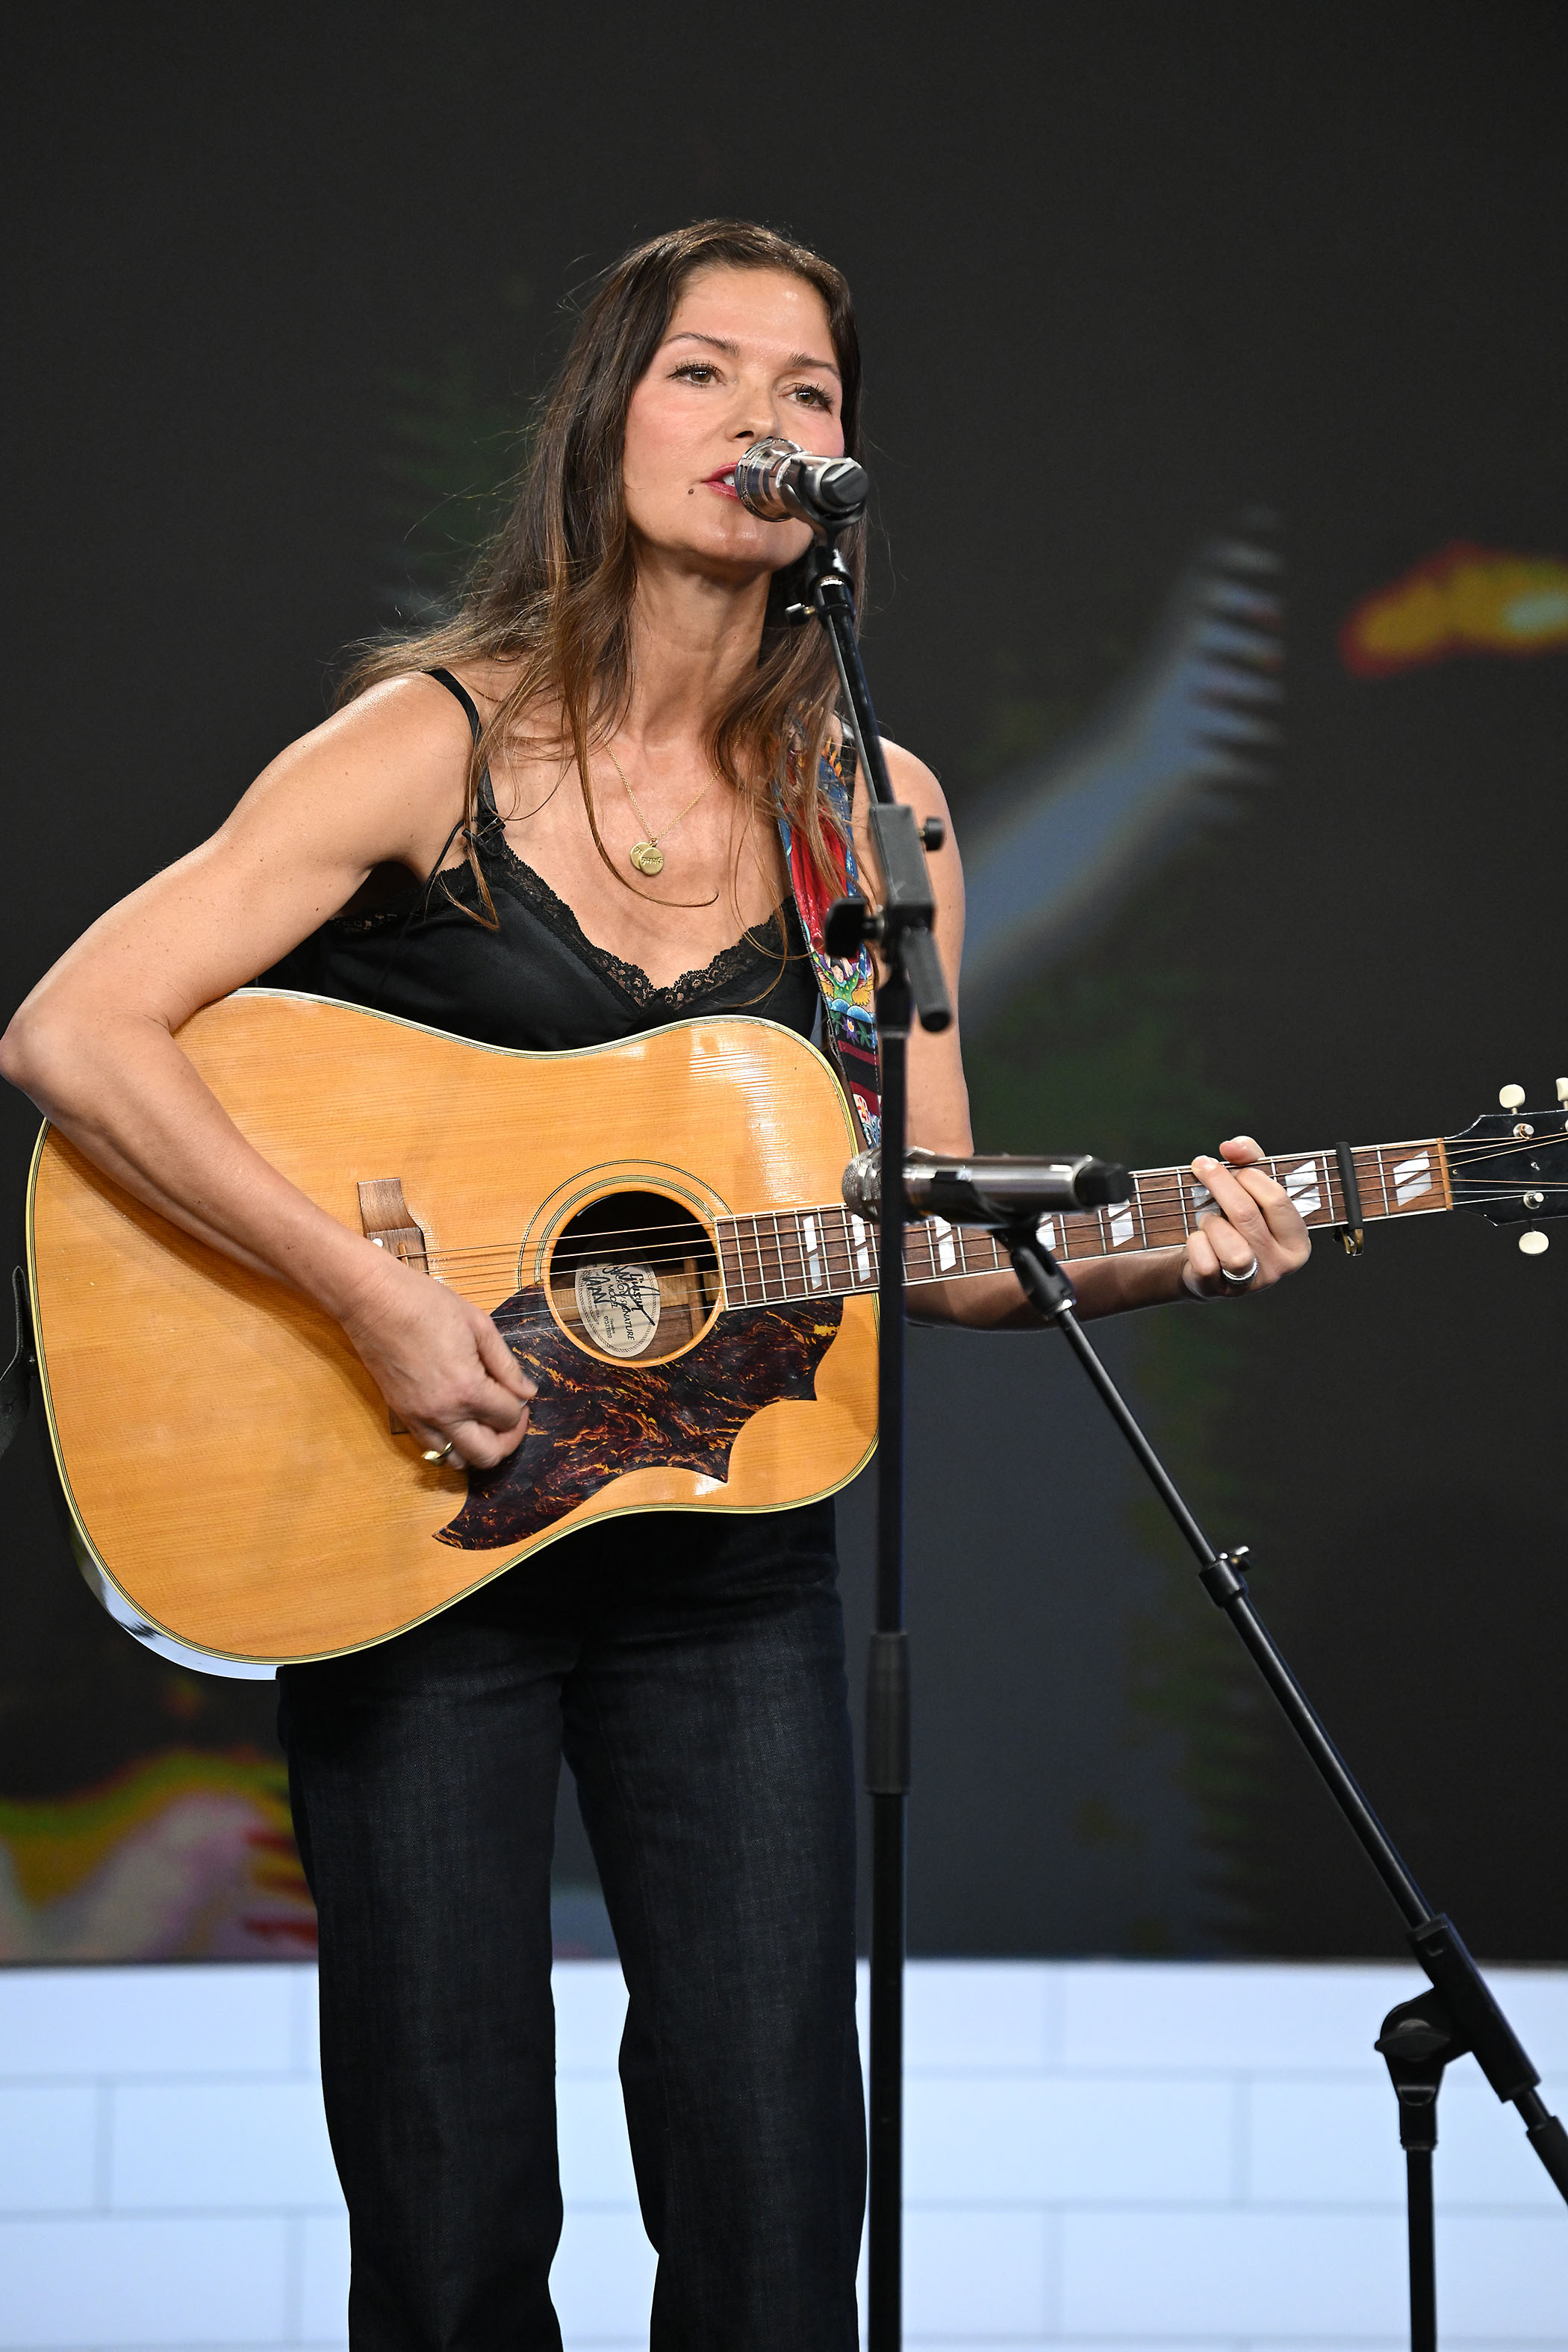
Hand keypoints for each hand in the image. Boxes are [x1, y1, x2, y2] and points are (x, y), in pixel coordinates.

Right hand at [339, 1249, 534, 1468]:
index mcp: (468, 1389)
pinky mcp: (401, 1415)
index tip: (518, 1392)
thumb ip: (506, 1365)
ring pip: (456, 1461)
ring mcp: (418, 1418)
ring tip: (482, 1420)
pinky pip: (431, 1448)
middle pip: (488, 1455)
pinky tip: (457, 1419)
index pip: (509, 1418)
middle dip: (507, 1440)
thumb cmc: (427, 1303)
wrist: (372, 1300)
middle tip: (508, 1416)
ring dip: (477, 1447)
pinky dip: (450, 1443)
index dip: (521, 1407)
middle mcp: (444, 1414)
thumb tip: (527, 1394)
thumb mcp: (479, 1325)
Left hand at [1180, 1136, 1311, 1300]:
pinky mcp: (1218, 1290)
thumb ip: (1249, 1158)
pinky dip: (1196, 1243)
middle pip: (1247, 1215)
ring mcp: (1250, 1283)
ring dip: (1211, 1221)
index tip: (1228, 1162)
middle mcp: (1280, 1266)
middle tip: (1202, 1165)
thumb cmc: (1234, 1222)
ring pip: (1231, 1246)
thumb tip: (1232, 1146)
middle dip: (1220, 1184)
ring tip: (1208, 1218)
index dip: (1249, 1175)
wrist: (1205, 1265)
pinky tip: (1198, 1239)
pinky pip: (1205, 1262)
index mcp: (1297, 1243)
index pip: (1278, 1200)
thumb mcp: (1249, 1188)